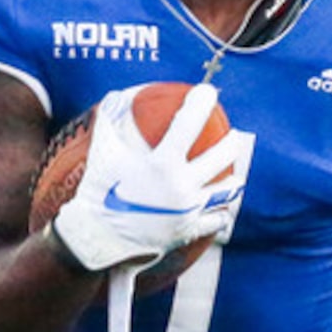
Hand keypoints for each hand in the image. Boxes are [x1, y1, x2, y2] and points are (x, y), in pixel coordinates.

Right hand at [51, 83, 253, 275]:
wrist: (97, 239)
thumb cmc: (98, 193)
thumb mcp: (102, 155)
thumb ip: (109, 123)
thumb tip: (113, 98)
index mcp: (162, 163)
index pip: (189, 123)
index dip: (201, 102)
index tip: (208, 92)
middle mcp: (181, 185)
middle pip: (223, 155)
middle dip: (231, 141)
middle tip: (233, 135)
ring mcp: (188, 210)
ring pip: (226, 190)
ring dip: (232, 180)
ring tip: (234, 176)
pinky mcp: (188, 231)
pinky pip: (215, 220)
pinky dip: (219, 214)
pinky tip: (220, 211)